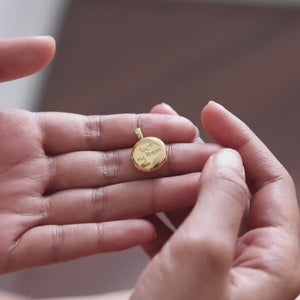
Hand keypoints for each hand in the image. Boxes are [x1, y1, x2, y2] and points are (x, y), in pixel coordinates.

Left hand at [0, 37, 218, 273]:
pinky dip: (103, 239)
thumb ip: (4, 63)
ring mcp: (21, 213)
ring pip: (98, 205)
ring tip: (190, 194)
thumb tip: (49, 44)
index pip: (101, 132)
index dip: (144, 131)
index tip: (185, 129)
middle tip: (206, 163)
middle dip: (161, 166)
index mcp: (21, 136)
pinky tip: (142, 232)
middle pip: (111, 169)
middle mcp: (31, 174)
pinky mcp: (4, 251)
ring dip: (146, 201)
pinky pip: (63, 244)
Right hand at [131, 102, 299, 299]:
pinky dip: (162, 209)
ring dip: (177, 178)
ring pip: (201, 207)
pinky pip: (179, 230)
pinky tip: (142, 195)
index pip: (269, 181)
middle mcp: (251, 261)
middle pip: (232, 189)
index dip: (241, 141)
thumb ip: (223, 200)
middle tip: (172, 124)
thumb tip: (229, 158)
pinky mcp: (189, 275)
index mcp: (274, 260)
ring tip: (151, 150)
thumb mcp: (202, 258)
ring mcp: (217, 268)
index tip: (211, 112)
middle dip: (202, 153)